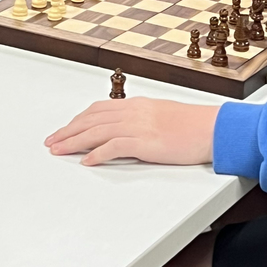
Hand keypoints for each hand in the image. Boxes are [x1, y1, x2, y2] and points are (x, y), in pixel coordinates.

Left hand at [46, 98, 219, 165]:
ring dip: (74, 142)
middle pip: (92, 119)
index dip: (78, 120)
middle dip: (68, 131)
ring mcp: (140, 126)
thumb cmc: (193, 125)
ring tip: (59, 151)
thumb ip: (142, 121)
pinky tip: (87, 161)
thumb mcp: (162, 117)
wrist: (214, 128)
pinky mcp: (147, 142)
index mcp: (138, 105)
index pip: (99, 109)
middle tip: (52, 142)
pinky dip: (98, 153)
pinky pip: (115, 146)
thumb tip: (125, 132)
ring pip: (97, 131)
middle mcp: (135, 112)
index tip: (64, 129)